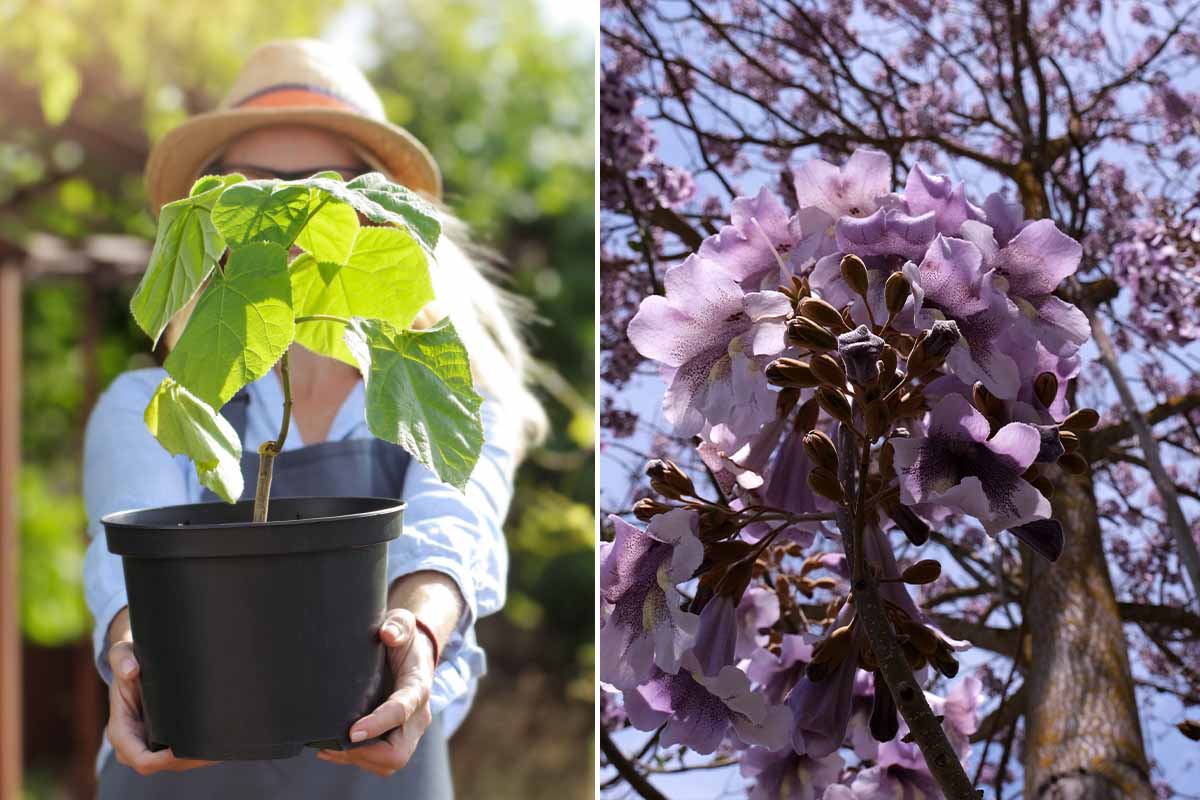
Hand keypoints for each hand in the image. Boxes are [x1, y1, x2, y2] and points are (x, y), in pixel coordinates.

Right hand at [105, 621, 217, 775]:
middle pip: (163, 765)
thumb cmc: (129, 662)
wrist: (134, 666)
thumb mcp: (122, 655)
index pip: (141, 759)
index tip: (184, 749)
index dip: (163, 760)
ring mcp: (148, 745)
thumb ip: (122, 658)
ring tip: (221, 746)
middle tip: (214, 748)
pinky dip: (198, 752)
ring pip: (175, 763)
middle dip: (187, 760)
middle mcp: (133, 743)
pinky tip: (217, 744)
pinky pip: (180, 755)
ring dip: (197, 758)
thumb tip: (131, 670)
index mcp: (120, 730)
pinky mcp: (161, 741)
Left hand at [317, 608, 436, 776]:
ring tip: (327, 749)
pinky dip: (358, 760)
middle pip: (398, 752)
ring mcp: (409, 730)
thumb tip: (386, 634)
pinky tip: (333, 750)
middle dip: (365, 754)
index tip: (352, 732)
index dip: (377, 724)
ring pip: (388, 763)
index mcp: (418, 687)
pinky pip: (381, 761)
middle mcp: (418, 715)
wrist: (416, 651)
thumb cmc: (406, 638)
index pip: (401, 711)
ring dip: (358, 760)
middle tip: (333, 745)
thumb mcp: (404, 622)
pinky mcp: (398, 737)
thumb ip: (398, 625)